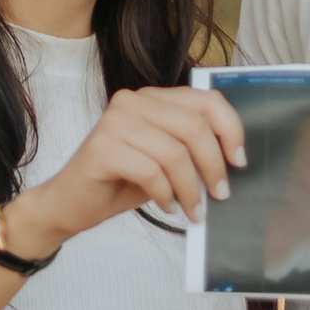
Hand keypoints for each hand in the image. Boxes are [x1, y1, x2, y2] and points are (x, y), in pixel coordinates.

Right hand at [15, 86, 243, 251]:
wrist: (70, 203)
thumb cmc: (120, 182)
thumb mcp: (165, 161)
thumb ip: (192, 150)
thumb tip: (234, 161)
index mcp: (152, 98)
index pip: (206, 101)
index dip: (231, 130)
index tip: (239, 162)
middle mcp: (133, 102)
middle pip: (194, 127)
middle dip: (214, 166)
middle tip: (220, 195)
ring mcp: (114, 122)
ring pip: (175, 153)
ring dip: (191, 188)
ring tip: (194, 210)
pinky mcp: (101, 148)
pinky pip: (151, 171)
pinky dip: (166, 195)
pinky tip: (167, 208)